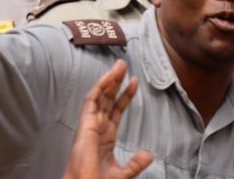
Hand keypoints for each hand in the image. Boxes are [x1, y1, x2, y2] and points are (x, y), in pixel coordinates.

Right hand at [63, 61, 152, 178]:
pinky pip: (92, 101)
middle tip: (124, 65)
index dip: (125, 96)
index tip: (134, 82)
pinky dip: (100, 87)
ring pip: (100, 96)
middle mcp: (97, 128)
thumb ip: (135, 163)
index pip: (116, 110)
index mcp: (105, 137)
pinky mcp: (85, 124)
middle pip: (107, 99)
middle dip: (116, 82)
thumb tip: (148, 155)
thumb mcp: (123, 174)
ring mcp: (90, 125)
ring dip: (109, 80)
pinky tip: (109, 77)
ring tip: (119, 65)